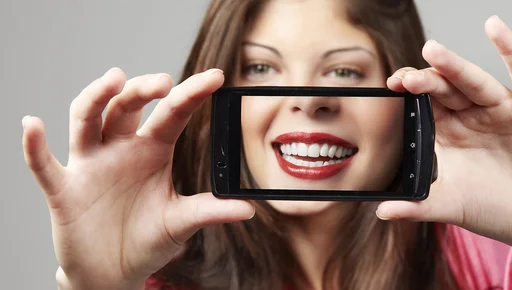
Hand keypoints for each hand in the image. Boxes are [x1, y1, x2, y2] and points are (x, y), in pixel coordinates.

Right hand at [22, 68, 254, 288]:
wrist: (113, 272)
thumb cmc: (146, 240)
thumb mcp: (180, 223)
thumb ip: (209, 211)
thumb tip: (247, 208)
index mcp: (153, 151)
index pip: (172, 114)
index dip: (191, 94)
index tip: (216, 77)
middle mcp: (121, 149)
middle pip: (126, 106)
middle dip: (142, 89)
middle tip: (163, 83)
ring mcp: (91, 165)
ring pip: (87, 120)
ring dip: (96, 97)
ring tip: (113, 79)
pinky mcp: (64, 188)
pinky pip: (44, 164)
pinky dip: (34, 145)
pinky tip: (32, 125)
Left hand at [377, 15, 511, 250]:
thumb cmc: (490, 208)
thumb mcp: (450, 204)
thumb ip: (416, 205)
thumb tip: (381, 211)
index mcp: (448, 131)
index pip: (424, 103)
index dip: (409, 92)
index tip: (391, 86)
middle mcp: (472, 115)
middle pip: (446, 89)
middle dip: (426, 81)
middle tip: (407, 78)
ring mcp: (502, 109)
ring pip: (475, 82)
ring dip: (455, 66)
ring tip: (433, 52)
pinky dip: (511, 50)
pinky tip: (495, 28)